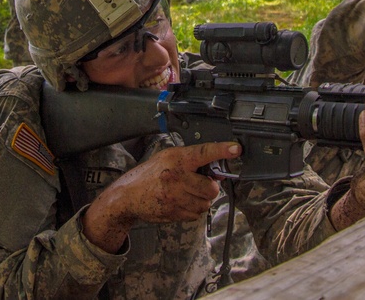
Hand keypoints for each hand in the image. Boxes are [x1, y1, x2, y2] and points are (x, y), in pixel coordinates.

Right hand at [83, 142, 240, 252]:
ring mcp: (175, 197)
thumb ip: (190, 160)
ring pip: (205, 203)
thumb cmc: (150, 174)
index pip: (203, 153)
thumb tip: (216, 168)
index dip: (221, 150)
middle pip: (211, 188)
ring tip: (187, 192)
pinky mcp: (174, 213)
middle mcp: (176, 178)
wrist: (128, 196)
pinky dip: (192, 209)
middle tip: (198, 183)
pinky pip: (196, 214)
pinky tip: (180, 202)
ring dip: (201, 200)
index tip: (235, 149)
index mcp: (176, 160)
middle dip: (209, 188)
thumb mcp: (167, 158)